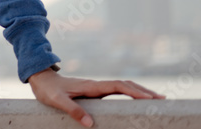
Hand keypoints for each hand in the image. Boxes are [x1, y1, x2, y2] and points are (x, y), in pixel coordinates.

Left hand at [28, 67, 164, 126]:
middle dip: (143, 91)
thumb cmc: (48, 90)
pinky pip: (116, 91)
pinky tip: (134, 100)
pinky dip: (129, 93)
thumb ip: (72, 110)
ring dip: (138, 91)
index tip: (150, 98)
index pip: (118, 86)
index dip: (134, 91)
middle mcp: (96, 85)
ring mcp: (96, 88)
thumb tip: (90, 124)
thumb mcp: (57, 101)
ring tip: (155, 99)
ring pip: (122, 86)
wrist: (40, 79)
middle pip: (125, 85)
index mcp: (91, 86)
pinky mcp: (94, 92)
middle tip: (162, 99)